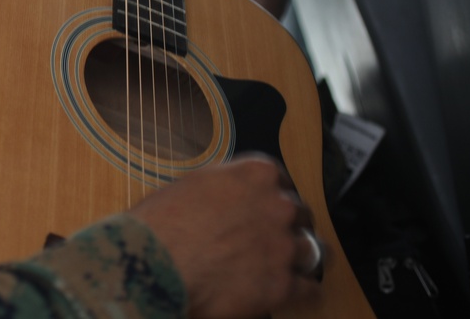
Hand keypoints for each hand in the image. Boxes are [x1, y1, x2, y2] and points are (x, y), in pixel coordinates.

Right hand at [128, 155, 321, 317]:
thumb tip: (229, 199)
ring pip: (316, 250)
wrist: (153, 264)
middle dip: (289, 226)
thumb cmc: (160, 224)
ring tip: (292, 265)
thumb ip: (224, 187)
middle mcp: (277, 206)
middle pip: (301, 214)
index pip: (281, 180)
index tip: (267, 207)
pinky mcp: (283, 286)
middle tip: (273, 238)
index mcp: (255, 175)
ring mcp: (283, 246)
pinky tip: (297, 293)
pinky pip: (311, 289)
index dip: (273, 196)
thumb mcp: (192, 185)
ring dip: (303, 257)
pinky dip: (305, 292)